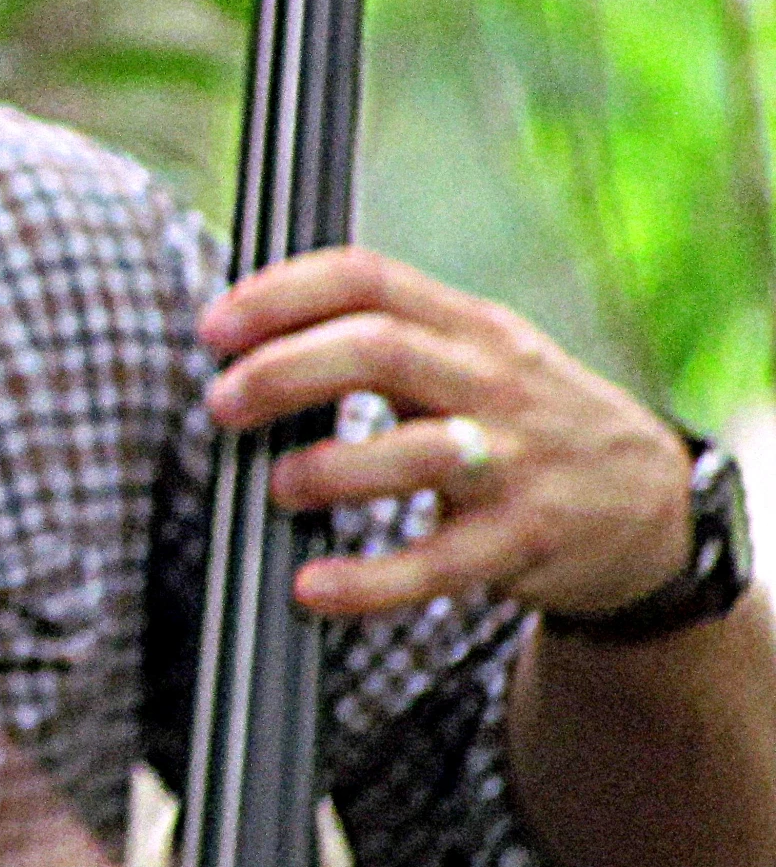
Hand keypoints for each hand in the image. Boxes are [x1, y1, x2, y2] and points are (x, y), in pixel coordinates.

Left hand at [196, 246, 692, 620]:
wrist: (652, 505)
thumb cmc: (524, 421)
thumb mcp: (473, 355)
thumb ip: (383, 338)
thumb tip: (247, 342)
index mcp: (467, 326)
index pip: (367, 279)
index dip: (281, 294)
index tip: (214, 327)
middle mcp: (491, 381)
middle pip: (379, 350)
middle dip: (285, 371)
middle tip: (222, 404)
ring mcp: (513, 461)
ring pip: (418, 451)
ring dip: (332, 468)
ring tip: (278, 485)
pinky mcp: (524, 540)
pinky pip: (440, 563)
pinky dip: (370, 580)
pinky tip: (315, 588)